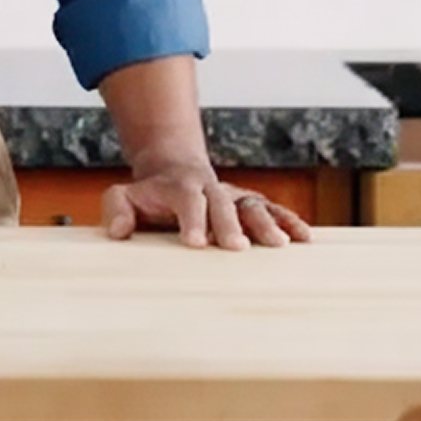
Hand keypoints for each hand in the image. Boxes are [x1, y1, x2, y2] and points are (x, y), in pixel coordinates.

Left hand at [99, 162, 311, 248]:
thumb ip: (118, 209)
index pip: (186, 200)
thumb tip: (117, 231)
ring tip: (279, 245)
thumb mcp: (124, 196)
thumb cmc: (148, 196)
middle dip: (230, 224)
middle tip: (237, 248)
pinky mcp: (249, 205)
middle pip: (222, 203)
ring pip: (251, 205)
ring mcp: (232, 196)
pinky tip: (304, 238)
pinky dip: (288, 221)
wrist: (174, 172)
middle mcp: (210, 190)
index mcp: (179, 188)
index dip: (192, 219)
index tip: (196, 243)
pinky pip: (272, 210)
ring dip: (266, 223)